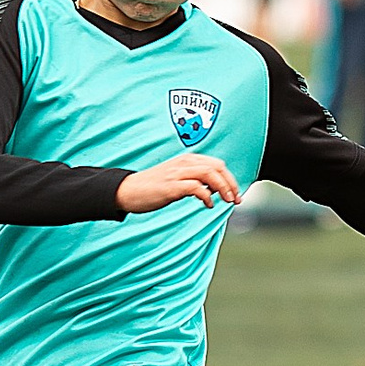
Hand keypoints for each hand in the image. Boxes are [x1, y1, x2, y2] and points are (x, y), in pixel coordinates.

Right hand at [117, 154, 242, 214]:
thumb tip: (213, 189)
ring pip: (210, 174)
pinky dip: (206, 196)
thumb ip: (194, 179)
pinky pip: (196, 187)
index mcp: (187, 160)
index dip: (230, 178)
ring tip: (227, 202)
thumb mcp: (176, 178)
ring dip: (223, 188)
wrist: (128, 190)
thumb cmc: (152, 186)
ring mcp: (177, 173)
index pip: (217, 164)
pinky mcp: (171, 186)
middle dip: (231, 183)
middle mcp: (184, 163)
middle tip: (236, 200)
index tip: (235, 193)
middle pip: (217, 167)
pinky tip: (208, 205)